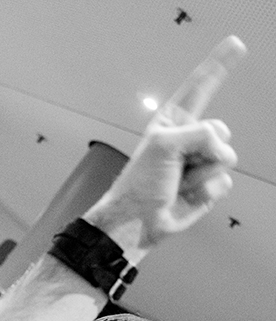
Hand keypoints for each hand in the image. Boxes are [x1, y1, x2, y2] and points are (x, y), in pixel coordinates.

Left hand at [86, 35, 246, 257]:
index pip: (200, 87)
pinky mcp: (208, 186)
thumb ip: (199, 133)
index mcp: (173, 123)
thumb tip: (221, 149)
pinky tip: (185, 197)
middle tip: (176, 166)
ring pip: (226, 157)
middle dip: (202, 150)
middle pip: (221, 130)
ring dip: (200, 174)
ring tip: (177, 183)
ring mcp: (200, 163)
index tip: (236, 44)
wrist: (137, 222)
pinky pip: (224, 183)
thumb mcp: (164, 145)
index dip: (219, 65)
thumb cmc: (139, 185)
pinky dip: (205, 191)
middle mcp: (189, 140)